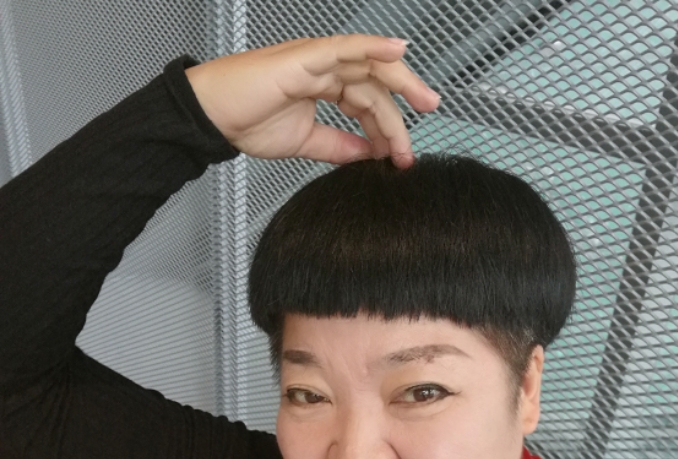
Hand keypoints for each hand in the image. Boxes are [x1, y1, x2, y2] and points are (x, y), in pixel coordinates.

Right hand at [185, 35, 439, 167]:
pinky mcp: (304, 57)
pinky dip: (372, 47)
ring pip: (368, 65)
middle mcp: (324, 68)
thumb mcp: (305, 142)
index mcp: (324, 85)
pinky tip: (397, 51)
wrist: (212, 118)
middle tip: (430, 116)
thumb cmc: (246, 122)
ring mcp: (315, 60)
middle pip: (376, 80)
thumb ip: (338, 146)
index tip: (401, 156)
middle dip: (406, 99)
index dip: (388, 127)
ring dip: (401, 80)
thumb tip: (367, 155)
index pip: (368, 102)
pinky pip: (345, 47)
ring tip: (426, 100)